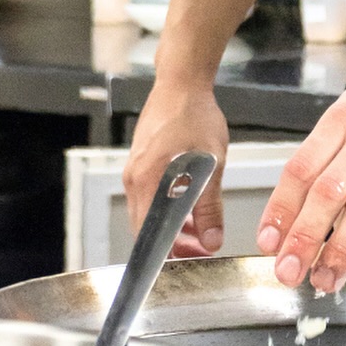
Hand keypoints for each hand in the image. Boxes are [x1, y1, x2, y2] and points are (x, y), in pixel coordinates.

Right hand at [124, 79, 229, 256]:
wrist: (182, 82)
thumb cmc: (194, 114)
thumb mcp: (211, 162)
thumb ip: (209, 205)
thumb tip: (212, 240)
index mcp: (147, 181)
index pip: (148, 236)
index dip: (167, 255)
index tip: (188, 263)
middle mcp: (134, 179)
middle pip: (146, 228)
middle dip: (173, 244)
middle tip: (201, 250)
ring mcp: (135, 170)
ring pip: (149, 213)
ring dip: (172, 227)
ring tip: (200, 233)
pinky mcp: (142, 163)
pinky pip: (150, 196)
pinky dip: (168, 208)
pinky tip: (190, 207)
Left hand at [256, 56, 345, 293]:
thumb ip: (331, 147)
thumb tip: (298, 199)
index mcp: (344, 118)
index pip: (301, 167)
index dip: (281, 209)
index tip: (269, 241)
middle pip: (326, 193)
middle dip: (302, 239)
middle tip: (288, 271)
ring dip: (339, 254)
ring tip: (326, 279)